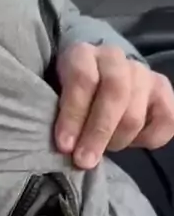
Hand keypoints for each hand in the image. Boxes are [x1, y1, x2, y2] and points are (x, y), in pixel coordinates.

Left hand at [55, 43, 173, 168]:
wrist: (95, 81)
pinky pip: (166, 120)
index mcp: (82, 54)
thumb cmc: (68, 96)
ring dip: (118, 140)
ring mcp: (142, 72)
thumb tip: (64, 148)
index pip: (83, 79)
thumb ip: (57, 115)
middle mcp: (114, 58)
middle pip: (115, 94)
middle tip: (84, 161)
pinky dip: (148, 139)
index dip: (73, 115)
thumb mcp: (53, 98)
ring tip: (103, 150)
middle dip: (98, 133)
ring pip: (135, 113)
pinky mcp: (162, 89)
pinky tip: (131, 142)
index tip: (64, 146)